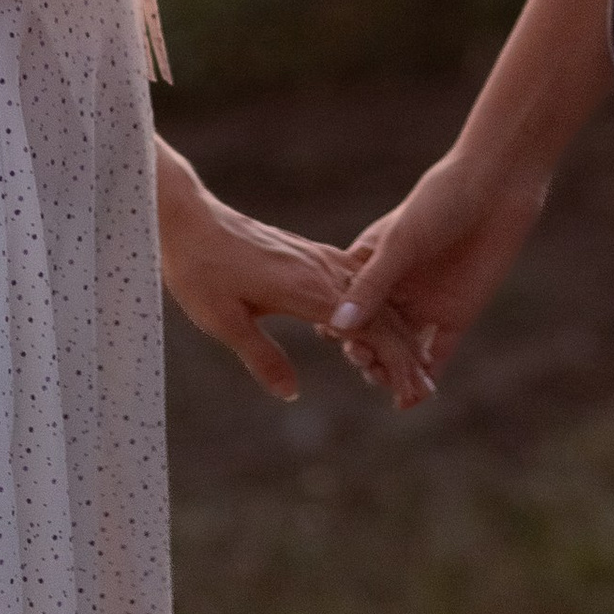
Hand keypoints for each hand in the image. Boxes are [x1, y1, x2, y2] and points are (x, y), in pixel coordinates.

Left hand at [157, 151, 429, 406]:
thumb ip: (261, 357)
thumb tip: (292, 394)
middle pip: (379, 315)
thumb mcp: (223, 322)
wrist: (189, 219)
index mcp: (306, 290)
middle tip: (423, 391)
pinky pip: (354, 282)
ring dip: (394, 332)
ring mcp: (317, 259)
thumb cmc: (200, 271)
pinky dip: (374, 308)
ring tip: (411, 365)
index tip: (413, 391)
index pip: (367, 330)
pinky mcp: (308, 254)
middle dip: (405, 353)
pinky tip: (380, 324)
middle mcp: (321, 271)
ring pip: (370, 298)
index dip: (394, 361)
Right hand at [327, 143, 552, 405]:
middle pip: (370, 335)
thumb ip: (372, 285)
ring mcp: (424, 304)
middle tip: (366, 364)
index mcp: (369, 266)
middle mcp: (393, 290)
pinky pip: (437, 353)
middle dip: (365, 355)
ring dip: (392, 371)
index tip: (337, 341)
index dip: (338, 327)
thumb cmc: (439, 202)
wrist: (496, 189)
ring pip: (400, 350)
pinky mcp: (456, 316)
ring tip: (390, 386)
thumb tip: (339, 327)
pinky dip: (427, 376)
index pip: (344, 307)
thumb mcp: (400, 243)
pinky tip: (418, 394)